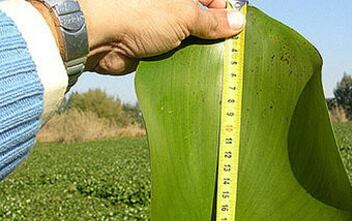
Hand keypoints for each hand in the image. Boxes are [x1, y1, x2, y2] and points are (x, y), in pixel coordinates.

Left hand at [78, 0, 245, 74]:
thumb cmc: (140, 15)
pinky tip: (195, 70)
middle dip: (215, 36)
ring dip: (201, 52)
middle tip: (227, 52)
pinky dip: (188, 63)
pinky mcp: (157, 47)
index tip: (236, 32)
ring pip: (193, 40)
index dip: (226, 14)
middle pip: (205, 21)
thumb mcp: (185, 15)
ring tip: (213, 63)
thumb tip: (238, 22)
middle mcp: (174, 7)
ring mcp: (165, 27)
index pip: (215, 0)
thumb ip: (212, 21)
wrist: (102, 38)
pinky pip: (180, 55)